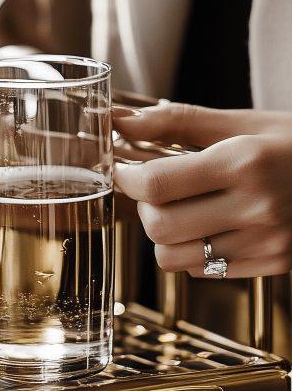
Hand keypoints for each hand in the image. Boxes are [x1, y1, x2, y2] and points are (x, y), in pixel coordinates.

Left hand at [113, 102, 291, 277]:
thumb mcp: (242, 123)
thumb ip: (175, 122)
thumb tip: (118, 119)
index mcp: (245, 162)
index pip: (157, 183)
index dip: (126, 177)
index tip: (124, 168)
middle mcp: (256, 207)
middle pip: (158, 226)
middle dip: (144, 206)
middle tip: (156, 189)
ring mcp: (266, 243)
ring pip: (172, 258)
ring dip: (164, 235)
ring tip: (183, 209)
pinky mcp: (272, 265)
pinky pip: (201, 271)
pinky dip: (193, 252)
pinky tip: (212, 226)